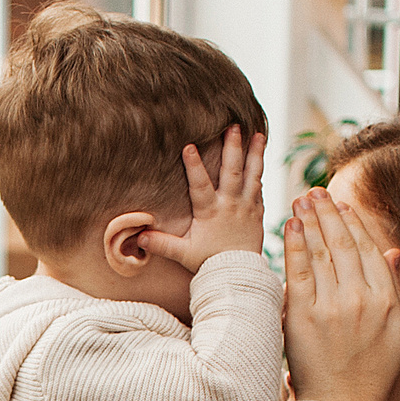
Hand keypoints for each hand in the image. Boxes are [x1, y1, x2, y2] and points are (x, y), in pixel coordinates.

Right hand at [139, 130, 266, 272]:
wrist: (238, 274)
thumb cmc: (208, 262)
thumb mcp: (183, 253)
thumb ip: (161, 243)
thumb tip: (139, 235)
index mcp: (210, 212)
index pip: (200, 186)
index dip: (194, 166)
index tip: (189, 145)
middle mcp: (230, 205)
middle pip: (232, 172)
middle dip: (233, 148)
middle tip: (234, 126)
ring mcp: (246, 207)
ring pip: (252, 175)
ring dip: (254, 154)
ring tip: (258, 134)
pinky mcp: (257, 211)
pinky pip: (259, 187)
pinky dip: (260, 170)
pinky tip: (260, 156)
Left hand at [282, 187, 399, 400]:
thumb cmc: (372, 371)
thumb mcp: (398, 330)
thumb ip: (394, 288)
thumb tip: (396, 253)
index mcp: (387, 300)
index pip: (369, 249)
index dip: (354, 223)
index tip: (342, 206)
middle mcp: (362, 299)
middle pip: (343, 244)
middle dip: (328, 213)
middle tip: (315, 192)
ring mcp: (332, 307)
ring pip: (320, 252)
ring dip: (310, 221)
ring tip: (300, 200)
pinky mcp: (303, 316)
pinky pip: (298, 271)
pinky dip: (294, 245)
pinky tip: (290, 225)